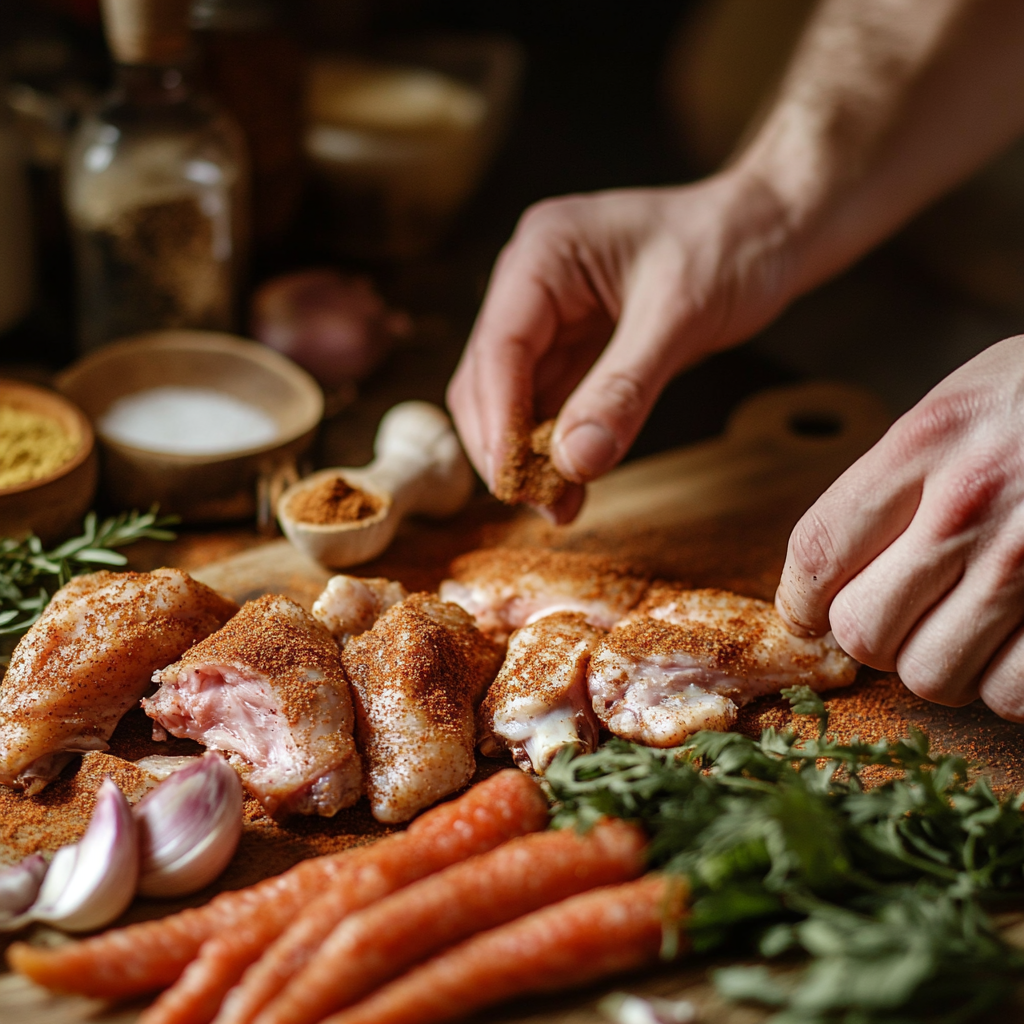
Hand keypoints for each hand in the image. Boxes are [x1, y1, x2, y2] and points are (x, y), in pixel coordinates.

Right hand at [446, 171, 796, 520]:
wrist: (769, 232)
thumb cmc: (730, 245)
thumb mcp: (679, 317)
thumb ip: (624, 389)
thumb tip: (574, 462)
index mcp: (543, 253)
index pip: (500, 347)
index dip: (498, 419)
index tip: (512, 479)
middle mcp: (531, 283)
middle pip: (488, 377)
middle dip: (506, 443)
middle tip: (537, 502)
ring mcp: (549, 317)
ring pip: (512, 399)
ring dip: (528, 454)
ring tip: (556, 506)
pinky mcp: (573, 346)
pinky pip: (550, 405)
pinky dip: (556, 446)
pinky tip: (572, 485)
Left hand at [776, 335, 1023, 718]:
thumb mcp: (959, 405)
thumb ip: (894, 479)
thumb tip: (835, 570)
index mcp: (926, 443)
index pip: (817, 552)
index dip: (801, 601)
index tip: (808, 613)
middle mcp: (971, 505)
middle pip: (862, 632)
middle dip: (872, 636)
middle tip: (902, 614)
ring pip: (930, 676)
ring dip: (938, 663)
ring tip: (964, 626)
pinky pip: (1010, 696)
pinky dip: (1004, 685)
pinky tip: (1015, 645)